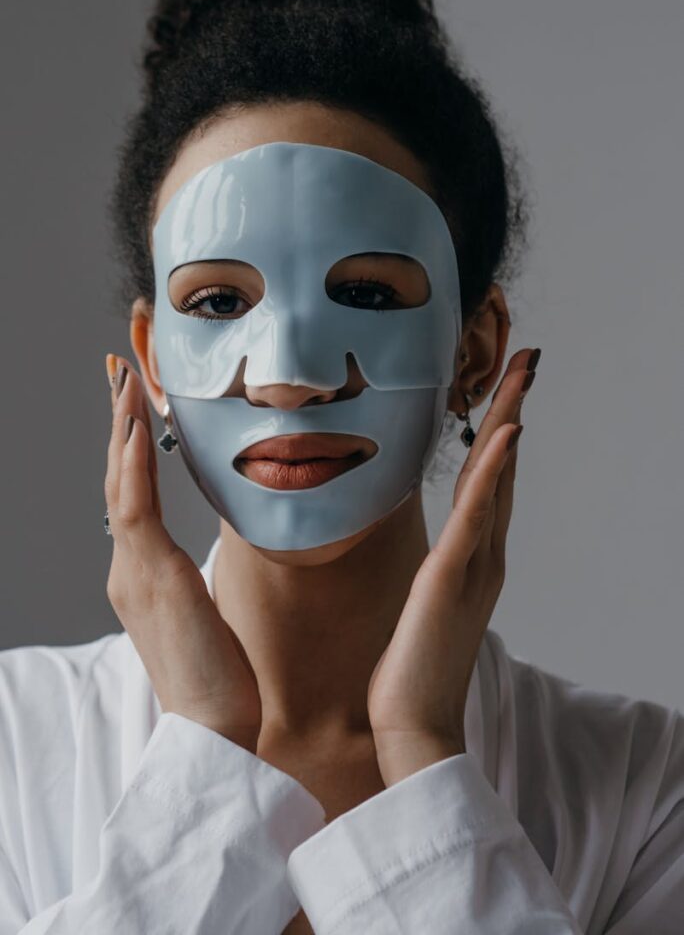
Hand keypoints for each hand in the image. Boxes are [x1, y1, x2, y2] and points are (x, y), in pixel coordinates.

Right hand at [103, 354, 261, 752]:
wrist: (214, 728)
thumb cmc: (217, 676)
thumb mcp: (203, 613)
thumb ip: (192, 580)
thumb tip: (200, 561)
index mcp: (142, 573)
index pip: (133, 495)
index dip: (131, 446)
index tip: (135, 402)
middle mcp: (129, 567)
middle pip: (119, 479)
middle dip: (119, 421)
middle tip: (120, 369)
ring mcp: (135, 572)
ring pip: (122, 485)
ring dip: (123, 427)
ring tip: (125, 379)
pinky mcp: (152, 579)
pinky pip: (137, 510)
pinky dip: (133, 465)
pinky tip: (136, 427)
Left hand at [367, 347, 538, 785]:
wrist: (412, 726)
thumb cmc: (411, 669)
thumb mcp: (424, 606)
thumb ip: (436, 572)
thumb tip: (432, 554)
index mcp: (475, 559)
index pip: (492, 483)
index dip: (501, 433)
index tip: (507, 390)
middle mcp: (484, 556)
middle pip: (504, 469)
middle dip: (514, 410)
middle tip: (527, 360)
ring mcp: (474, 565)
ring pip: (498, 479)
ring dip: (510, 421)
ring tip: (523, 374)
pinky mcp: (452, 578)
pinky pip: (478, 514)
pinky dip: (495, 470)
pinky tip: (508, 432)